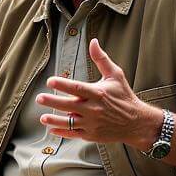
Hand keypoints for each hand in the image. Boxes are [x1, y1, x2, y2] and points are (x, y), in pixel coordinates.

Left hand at [35, 38, 161, 149]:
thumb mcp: (116, 75)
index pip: (77, 88)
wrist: (136, 122)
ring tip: (42, 117)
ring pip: (69, 123)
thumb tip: (93, 41)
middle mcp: (93, 109)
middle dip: (52, 102)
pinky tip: (52, 129)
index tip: (50, 81)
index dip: (62, 85)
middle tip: (39, 98)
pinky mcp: (91, 135)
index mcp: (98, 93)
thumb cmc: (124, 96)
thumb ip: (101, 59)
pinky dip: (62, 132)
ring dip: (54, 120)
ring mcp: (92, 123)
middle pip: (69, 105)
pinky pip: (73, 134)